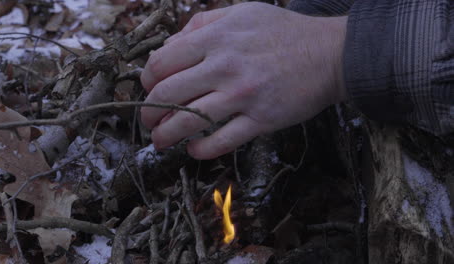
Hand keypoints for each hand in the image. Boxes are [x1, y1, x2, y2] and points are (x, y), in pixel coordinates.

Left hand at [140, 2, 347, 158]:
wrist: (329, 54)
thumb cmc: (283, 33)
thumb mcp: (240, 13)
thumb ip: (201, 25)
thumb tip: (169, 46)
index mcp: (216, 38)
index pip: (162, 62)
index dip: (147, 79)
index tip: (149, 88)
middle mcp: (225, 66)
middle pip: (167, 95)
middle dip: (148, 113)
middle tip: (148, 121)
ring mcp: (243, 95)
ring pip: (189, 122)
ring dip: (166, 136)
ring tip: (159, 142)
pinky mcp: (261, 119)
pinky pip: (222, 141)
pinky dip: (201, 150)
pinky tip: (194, 150)